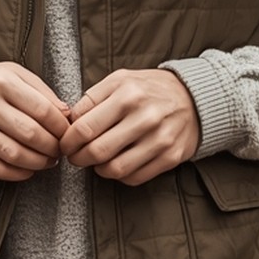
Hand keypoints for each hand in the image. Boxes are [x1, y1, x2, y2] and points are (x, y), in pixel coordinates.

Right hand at [0, 62, 70, 181]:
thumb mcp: (14, 75)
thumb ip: (42, 92)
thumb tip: (66, 116)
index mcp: (0, 79)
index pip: (42, 110)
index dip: (61, 127)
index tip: (67, 134)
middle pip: (30, 133)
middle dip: (52, 147)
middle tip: (59, 151)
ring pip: (13, 154)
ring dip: (37, 163)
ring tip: (46, 161)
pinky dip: (17, 173)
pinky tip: (27, 170)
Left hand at [60, 69, 200, 185]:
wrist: (194, 98)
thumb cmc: (148, 89)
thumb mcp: (119, 80)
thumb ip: (92, 99)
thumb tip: (67, 123)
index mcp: (127, 94)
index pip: (84, 128)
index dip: (68, 141)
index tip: (65, 144)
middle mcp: (145, 117)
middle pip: (97, 151)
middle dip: (78, 158)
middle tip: (75, 156)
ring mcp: (160, 139)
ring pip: (115, 169)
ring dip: (98, 169)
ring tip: (96, 161)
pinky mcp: (171, 157)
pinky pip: (134, 178)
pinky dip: (120, 175)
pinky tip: (117, 163)